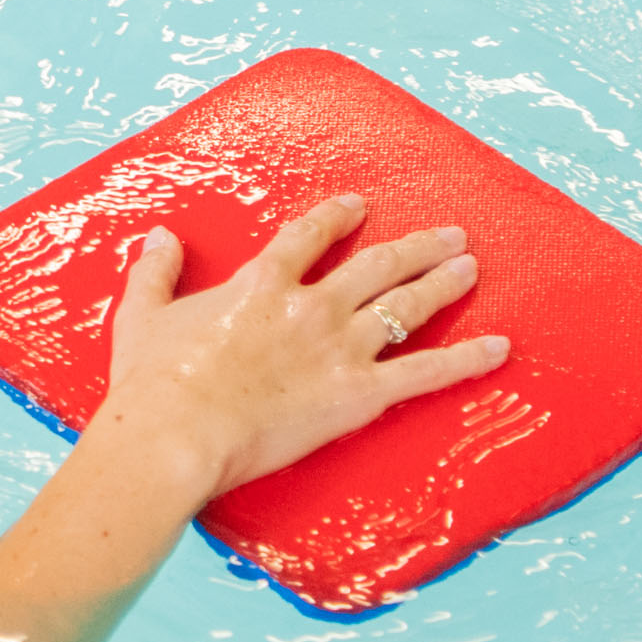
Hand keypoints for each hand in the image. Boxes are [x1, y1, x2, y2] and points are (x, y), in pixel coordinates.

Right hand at [86, 197, 507, 507]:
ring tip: (470, 267)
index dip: (337, 217)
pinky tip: (499, 349)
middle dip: (416, 246)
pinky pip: (426, 372)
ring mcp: (340, 348)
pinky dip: (466, 360)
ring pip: (406, 306)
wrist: (178, 434)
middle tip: (449, 235)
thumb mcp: (141, 316)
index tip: (359, 207)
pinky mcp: (359, 394)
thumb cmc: (153, 382)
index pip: (308, 235)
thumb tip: (161, 237)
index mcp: (261, 283)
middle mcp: (311, 305)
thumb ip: (155, 273)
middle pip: (376, 264)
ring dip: (443, 283)